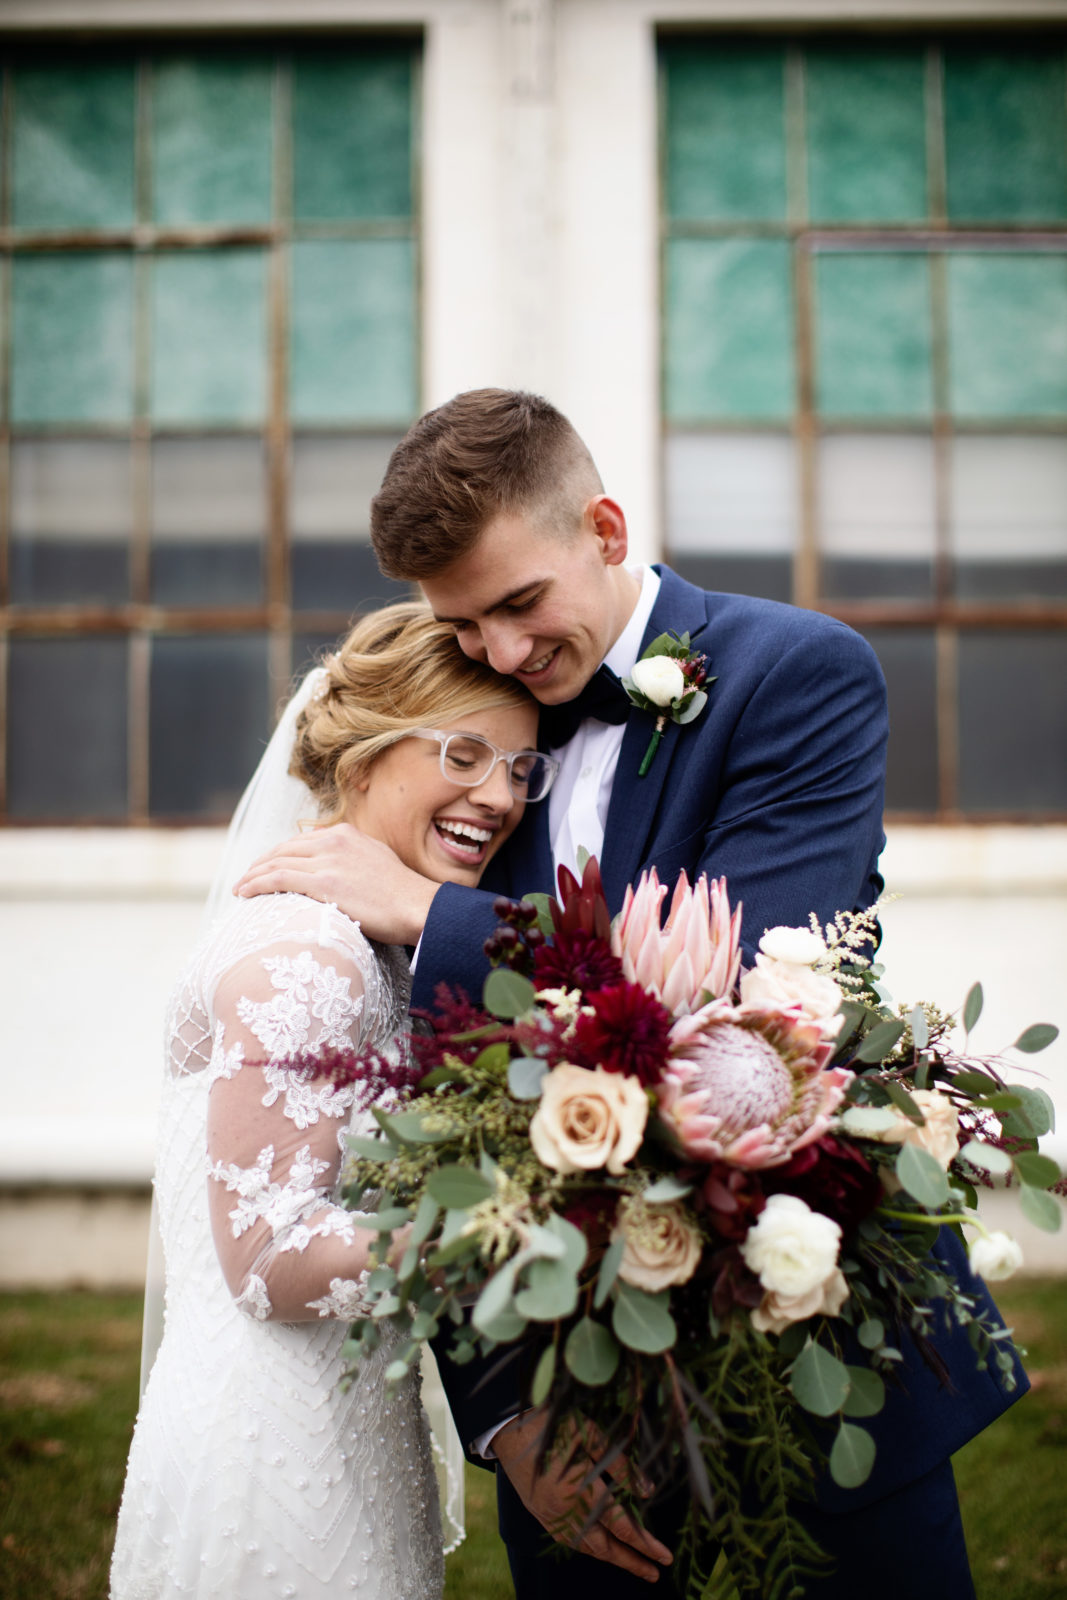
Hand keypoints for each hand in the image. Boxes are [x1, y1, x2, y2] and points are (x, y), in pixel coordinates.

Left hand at [233, 823, 439, 945]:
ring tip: (240, 889)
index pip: (300, 841)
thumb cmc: (402, 894)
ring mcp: (328, 861)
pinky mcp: (323, 882)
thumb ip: (353, 857)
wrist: (418, 907)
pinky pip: (278, 879)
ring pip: (276, 863)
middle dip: (260, 864)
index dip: (278, 855)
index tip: (266, 868)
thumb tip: (338, 868)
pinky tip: (245, 894)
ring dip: (252, 876)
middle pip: (283, 849)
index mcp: (345, 834)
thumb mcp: (377, 860)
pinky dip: (256, 885)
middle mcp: (333, 841)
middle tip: (246, 880)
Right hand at [492, 1409, 671, 1582]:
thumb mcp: (591, 1435)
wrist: (507, 1425)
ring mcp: (549, 1516)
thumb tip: (647, 1491)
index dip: (645, 1543)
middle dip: (632, 1561)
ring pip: (585, 1548)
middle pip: (604, 1547)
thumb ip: (620, 1464)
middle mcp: (565, 1512)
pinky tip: (599, 1548)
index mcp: (580, 1492)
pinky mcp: (539, 1513)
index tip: (665, 1556)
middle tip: (655, 1572)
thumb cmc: (552, 1423)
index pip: (620, 1527)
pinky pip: (568, 1541)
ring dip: (611, 1558)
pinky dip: (588, 1549)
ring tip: (633, 1564)